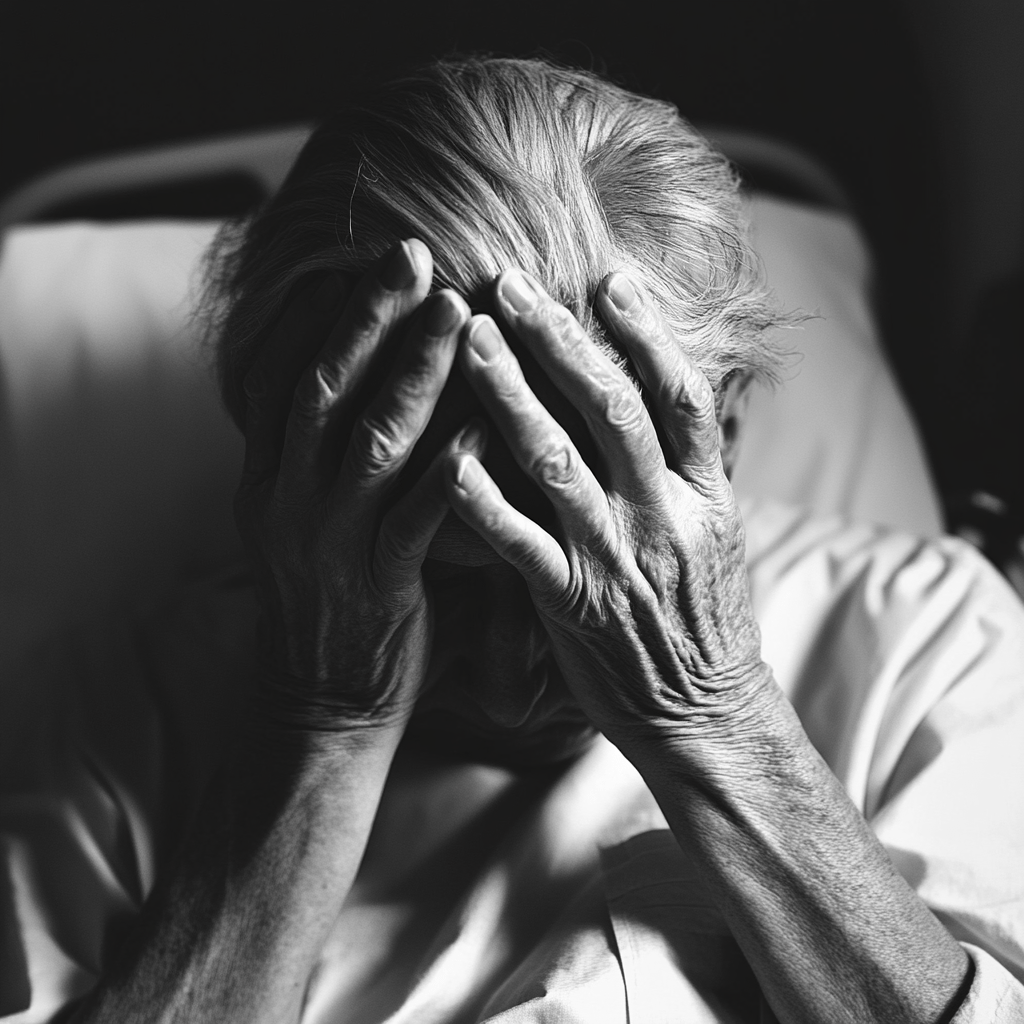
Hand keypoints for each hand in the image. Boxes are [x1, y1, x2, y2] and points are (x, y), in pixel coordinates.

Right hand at [236, 240, 483, 729]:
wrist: (326, 697)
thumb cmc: (333, 593)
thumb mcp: (304, 516)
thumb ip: (321, 452)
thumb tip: (358, 376)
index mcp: (267, 478)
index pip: (278, 378)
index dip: (315, 314)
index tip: (357, 259)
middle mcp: (287, 500)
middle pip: (323, 390)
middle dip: (367, 319)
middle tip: (412, 255)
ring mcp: (329, 543)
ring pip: (369, 443)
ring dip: (412, 372)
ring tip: (456, 313)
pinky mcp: (378, 585)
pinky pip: (416, 519)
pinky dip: (451, 469)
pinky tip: (484, 424)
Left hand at [444, 268, 769, 753]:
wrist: (704, 713)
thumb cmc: (701, 620)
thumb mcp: (716, 535)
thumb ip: (684, 471)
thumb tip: (656, 403)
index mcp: (704, 494)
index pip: (681, 398)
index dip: (648, 334)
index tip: (607, 279)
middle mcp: (665, 515)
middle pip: (612, 410)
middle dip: (559, 341)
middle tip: (507, 284)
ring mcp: (618, 559)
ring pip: (560, 462)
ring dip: (511, 395)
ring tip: (469, 339)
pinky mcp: (574, 605)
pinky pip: (522, 545)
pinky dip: (484, 501)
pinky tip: (447, 458)